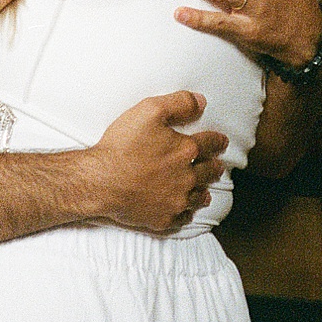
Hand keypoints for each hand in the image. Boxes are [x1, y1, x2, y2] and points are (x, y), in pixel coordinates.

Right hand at [85, 90, 227, 233]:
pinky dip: (187, 213)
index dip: (218, 141)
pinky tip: (186, 210)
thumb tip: (201, 102)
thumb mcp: (149, 110)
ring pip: (199, 197)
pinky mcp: (163, 219)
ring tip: (206, 191)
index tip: (222, 142)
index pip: (210, 144)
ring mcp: (176, 201)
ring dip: (204, 191)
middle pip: (208, 172)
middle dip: (214, 167)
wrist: (100, 181)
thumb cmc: (122, 146)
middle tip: (217, 166)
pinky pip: (183, 218)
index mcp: (186, 151)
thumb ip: (179, 103)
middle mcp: (186, 178)